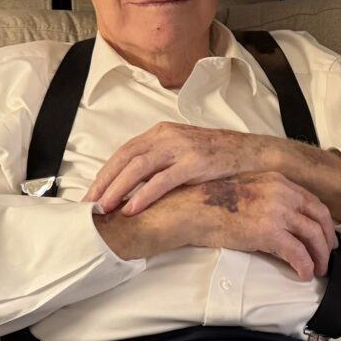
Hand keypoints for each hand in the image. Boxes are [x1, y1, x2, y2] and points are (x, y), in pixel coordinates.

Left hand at [84, 122, 271, 214]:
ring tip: (103, 207)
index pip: (124, 152)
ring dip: (118, 188)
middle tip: (87, 206)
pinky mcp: (195, 163)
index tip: (90, 194)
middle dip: (104, 182)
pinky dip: (144, 195)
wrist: (252, 153)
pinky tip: (132, 208)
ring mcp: (181, 148)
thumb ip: (159, 161)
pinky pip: (163, 180)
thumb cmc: (217, 156)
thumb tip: (131, 184)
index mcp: (162, 132)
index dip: (104, 173)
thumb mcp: (183, 151)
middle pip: (126, 158)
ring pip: (139, 167)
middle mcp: (168, 136)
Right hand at [94, 171, 336, 279]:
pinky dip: (304, 266)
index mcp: (277, 181)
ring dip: (317, 256)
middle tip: (326, 255)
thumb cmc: (210, 201)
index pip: (312, 202)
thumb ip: (267, 196)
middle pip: (318, 219)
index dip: (323, 221)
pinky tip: (302, 274)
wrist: (189, 208)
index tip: (325, 234)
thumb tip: (280, 215)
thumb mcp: (246, 189)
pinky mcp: (268, 232)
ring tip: (315, 269)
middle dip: (326, 240)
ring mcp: (276, 211)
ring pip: (312, 237)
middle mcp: (281, 193)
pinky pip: (297, 253)